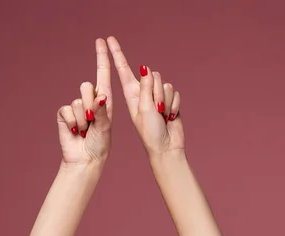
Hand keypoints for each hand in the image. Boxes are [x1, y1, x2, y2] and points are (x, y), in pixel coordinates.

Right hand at [57, 38, 112, 166]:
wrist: (85, 160)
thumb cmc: (99, 145)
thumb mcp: (105, 128)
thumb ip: (102, 111)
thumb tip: (100, 95)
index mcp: (104, 101)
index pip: (103, 74)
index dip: (102, 57)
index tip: (102, 41)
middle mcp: (90, 101)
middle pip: (86, 86)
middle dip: (90, 105)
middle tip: (92, 122)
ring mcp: (76, 107)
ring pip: (78, 100)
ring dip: (83, 119)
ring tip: (85, 131)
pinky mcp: (65, 114)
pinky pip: (67, 109)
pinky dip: (72, 122)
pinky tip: (75, 131)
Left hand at [107, 36, 183, 157]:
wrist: (166, 147)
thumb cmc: (151, 133)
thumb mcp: (144, 109)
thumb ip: (146, 88)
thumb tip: (145, 68)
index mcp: (131, 95)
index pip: (123, 70)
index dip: (117, 55)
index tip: (109, 39)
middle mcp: (143, 93)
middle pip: (152, 75)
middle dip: (156, 91)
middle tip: (155, 109)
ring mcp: (157, 97)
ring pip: (164, 83)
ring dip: (165, 100)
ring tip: (161, 116)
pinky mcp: (169, 101)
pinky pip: (175, 92)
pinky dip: (174, 105)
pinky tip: (170, 117)